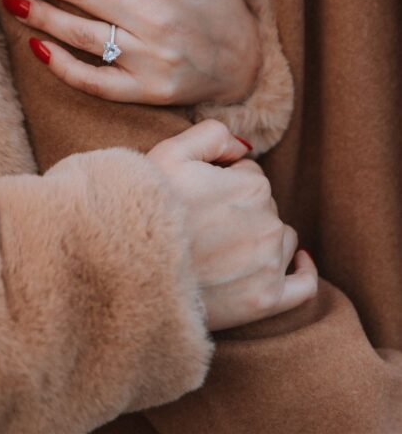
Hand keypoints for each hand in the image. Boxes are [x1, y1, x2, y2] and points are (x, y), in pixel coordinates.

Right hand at [147, 120, 317, 330]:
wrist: (130, 272)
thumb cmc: (146, 208)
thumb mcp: (170, 153)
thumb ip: (212, 134)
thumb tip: (242, 147)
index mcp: (251, 186)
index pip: (250, 175)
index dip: (223, 182)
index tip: (198, 196)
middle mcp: (269, 223)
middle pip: (265, 207)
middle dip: (240, 210)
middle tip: (201, 224)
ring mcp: (269, 264)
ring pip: (281, 239)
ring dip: (261, 237)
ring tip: (221, 247)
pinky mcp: (267, 301)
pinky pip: (304, 285)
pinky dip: (303, 270)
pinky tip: (299, 261)